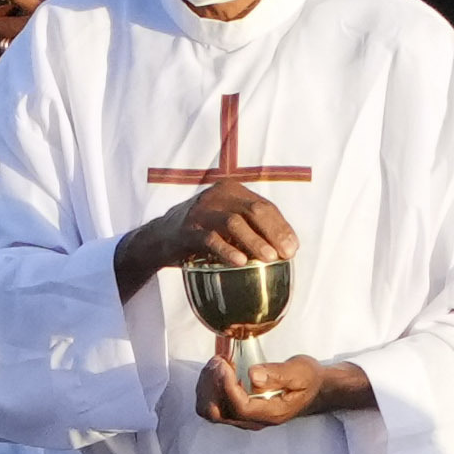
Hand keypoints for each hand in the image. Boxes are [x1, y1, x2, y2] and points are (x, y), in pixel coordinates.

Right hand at [114, 178, 305, 289]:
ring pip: (234, 222)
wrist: (160, 238)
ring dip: (254, 241)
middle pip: (253, 210)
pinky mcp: (186, 229)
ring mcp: (200, 211)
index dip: (281, 227)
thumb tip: (287, 248)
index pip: (264, 206)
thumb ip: (252, 228)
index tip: (292, 249)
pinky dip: (227, 250)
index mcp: (232, 191)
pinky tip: (240, 262)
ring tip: (268, 259)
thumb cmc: (202, 233)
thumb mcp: (227, 223)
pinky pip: (209, 239)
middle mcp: (217, 195)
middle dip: (273, 233)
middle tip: (285, 255)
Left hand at [199, 344, 358, 428]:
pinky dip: (209, 386)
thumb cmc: (308, 379)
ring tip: (218, 361)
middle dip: (212, 385)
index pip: (240, 407)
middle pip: (218, 413)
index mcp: (272, 413)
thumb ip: (277, 374)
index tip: (225, 364)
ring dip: (207, 384)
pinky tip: (219, 368)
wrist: (314, 389)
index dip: (227, 386)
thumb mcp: (300, 371)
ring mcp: (244, 418)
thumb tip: (253, 376)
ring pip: (210, 410)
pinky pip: (212, 404)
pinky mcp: (236, 410)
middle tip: (220, 361)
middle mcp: (255, 420)